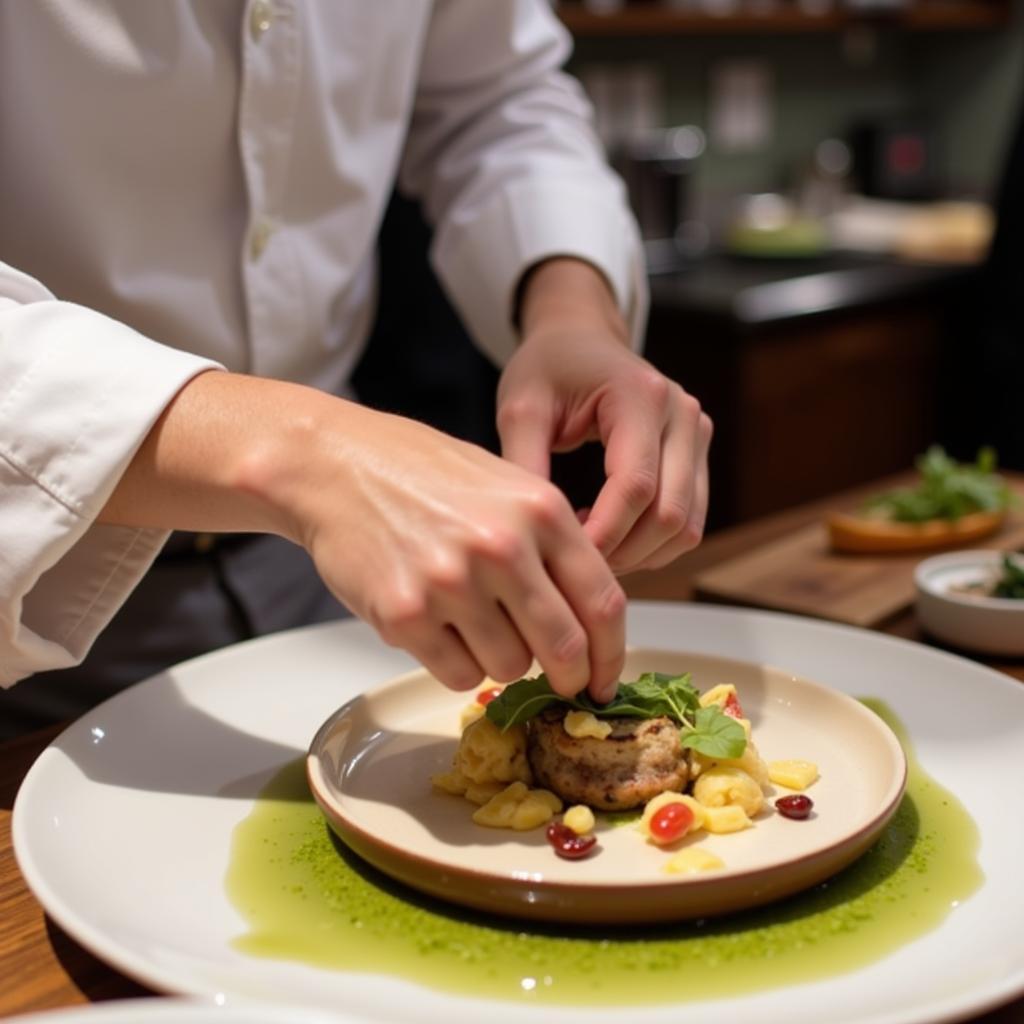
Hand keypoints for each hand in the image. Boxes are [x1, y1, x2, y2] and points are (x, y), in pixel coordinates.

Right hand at [100, 372, 625, 701]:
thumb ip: (553, 546)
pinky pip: (459, 675)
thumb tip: (588, 624)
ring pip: (510, 667)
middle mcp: (503, 547)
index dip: (613, 655)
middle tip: (563, 682)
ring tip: (474, 621)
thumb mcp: (507, 486)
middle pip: (565, 648)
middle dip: (570, 677)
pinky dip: (458, 664)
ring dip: (503, 660)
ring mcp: (452, 583)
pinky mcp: (405, 615)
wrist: (336, 465)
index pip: (603, 603)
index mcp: (540, 510)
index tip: (606, 679)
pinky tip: (440, 627)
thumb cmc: (424, 473)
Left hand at [497, 259, 711, 573]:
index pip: (635, 486)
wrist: (578, 339)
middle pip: (668, 515)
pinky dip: (652, 543)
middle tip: (571, 561)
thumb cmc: (547, 368)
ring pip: (685, 526)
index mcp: (641, 395)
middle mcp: (683, 414)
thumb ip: (524, 463)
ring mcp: (698, 434)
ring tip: (588, 548)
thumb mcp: (521, 408)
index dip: (603, 533)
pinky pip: (688, 520)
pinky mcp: (697, 454)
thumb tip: (531, 530)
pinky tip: (609, 533)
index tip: (563, 555)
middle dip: (621, 552)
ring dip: (639, 554)